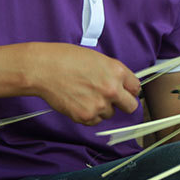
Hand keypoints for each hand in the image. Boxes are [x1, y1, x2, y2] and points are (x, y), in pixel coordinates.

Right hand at [24, 43, 140, 124]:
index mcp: (117, 71)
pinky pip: (95, 121)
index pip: (136, 88)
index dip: (129, 90)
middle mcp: (112, 89)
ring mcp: (99, 105)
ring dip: (102, 108)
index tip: (124, 91)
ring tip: (85, 95)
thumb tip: (121, 84)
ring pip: (110, 114)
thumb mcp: (97, 59)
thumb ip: (112, 72)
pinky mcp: (85, 116)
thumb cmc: (66, 59)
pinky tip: (78, 102)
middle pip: (131, 106)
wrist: (43, 69)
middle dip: (123, 104)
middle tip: (111, 99)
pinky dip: (89, 115)